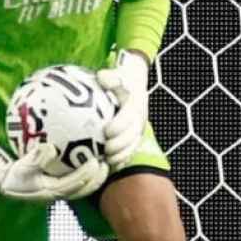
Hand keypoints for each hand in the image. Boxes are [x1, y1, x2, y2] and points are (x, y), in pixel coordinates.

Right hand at [0, 142, 107, 202]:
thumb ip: (36, 158)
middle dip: (97, 178)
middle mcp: (57, 193)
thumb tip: (51, 148)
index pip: (75, 185)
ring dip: (94, 177)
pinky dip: (82, 171)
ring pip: (81, 186)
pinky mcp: (55, 185)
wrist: (2, 183)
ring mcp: (57, 190)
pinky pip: (73, 179)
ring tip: (103, 160)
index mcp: (51, 191)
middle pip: (83, 189)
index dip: (88, 176)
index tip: (97, 161)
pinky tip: (86, 155)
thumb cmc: (12, 175)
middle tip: (107, 162)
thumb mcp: (21, 166)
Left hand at [97, 49, 148, 168]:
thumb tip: (102, 76)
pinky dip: (123, 158)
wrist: (134, 84)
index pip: (129, 116)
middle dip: (120, 144)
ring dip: (122, 154)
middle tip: (106, 150)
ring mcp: (138, 128)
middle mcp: (139, 117)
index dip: (120, 125)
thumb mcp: (116, 75)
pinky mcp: (135, 136)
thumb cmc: (120, 80)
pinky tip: (111, 165)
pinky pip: (131, 150)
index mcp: (134, 103)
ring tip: (108, 161)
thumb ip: (110, 77)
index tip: (107, 132)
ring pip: (133, 145)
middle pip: (133, 134)